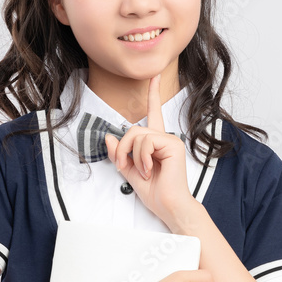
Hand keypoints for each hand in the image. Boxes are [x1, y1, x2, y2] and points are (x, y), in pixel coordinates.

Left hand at [104, 74, 194, 225]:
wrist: (169, 206)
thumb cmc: (155, 193)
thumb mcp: (130, 172)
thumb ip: (120, 154)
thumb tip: (109, 136)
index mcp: (156, 143)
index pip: (153, 114)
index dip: (153, 94)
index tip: (155, 76)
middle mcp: (164, 138)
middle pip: (133, 129)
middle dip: (123, 148)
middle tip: (123, 166)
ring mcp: (170, 140)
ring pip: (138, 135)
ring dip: (133, 156)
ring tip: (142, 172)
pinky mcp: (172, 145)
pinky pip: (146, 142)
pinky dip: (141, 158)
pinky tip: (148, 169)